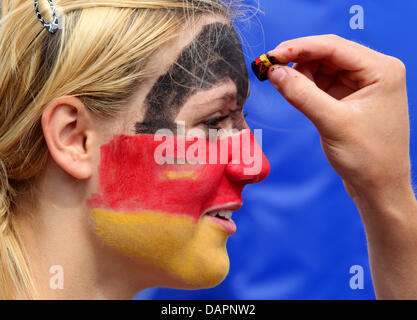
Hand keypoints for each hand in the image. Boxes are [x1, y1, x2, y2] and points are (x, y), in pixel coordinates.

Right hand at [267, 34, 411, 205]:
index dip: (300, 48)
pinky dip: (305, 86)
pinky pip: (321, 83)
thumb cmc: (369, 158)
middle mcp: (374, 72)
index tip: (272, 56)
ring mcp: (361, 85)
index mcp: (381, 70)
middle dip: (297, 60)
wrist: (379, 188)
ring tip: (281, 84)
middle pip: (327, 54)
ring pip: (322, 67)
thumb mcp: (333, 123)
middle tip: (270, 68)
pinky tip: (292, 91)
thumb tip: (275, 72)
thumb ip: (302, 94)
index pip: (334, 47)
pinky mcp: (349, 98)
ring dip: (300, 73)